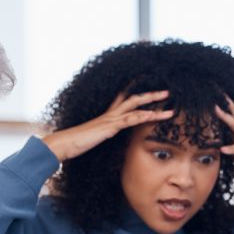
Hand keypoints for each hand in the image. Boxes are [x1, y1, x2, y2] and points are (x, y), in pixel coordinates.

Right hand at [42, 91, 173, 161]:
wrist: (64, 144)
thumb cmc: (76, 143)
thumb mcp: (94, 139)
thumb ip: (103, 136)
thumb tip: (107, 138)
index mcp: (107, 116)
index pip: (124, 100)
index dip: (136, 93)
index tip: (150, 89)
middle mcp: (110, 114)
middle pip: (134, 99)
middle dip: (151, 95)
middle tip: (167, 92)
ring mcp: (110, 119)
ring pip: (136, 107)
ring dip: (154, 105)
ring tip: (170, 106)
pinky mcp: (110, 127)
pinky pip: (130, 120)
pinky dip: (143, 117)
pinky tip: (155, 116)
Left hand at [215, 97, 233, 166]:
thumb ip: (230, 150)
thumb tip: (219, 150)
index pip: (232, 116)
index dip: (225, 105)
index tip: (219, 94)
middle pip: (233, 114)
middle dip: (226, 103)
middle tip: (219, 91)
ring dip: (226, 117)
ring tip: (217, 109)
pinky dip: (231, 149)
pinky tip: (223, 149)